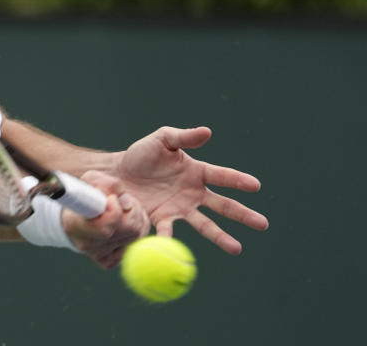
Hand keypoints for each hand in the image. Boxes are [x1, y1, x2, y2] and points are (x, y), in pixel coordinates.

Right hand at [62, 171, 149, 268]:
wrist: (70, 217)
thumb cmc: (82, 194)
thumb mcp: (90, 180)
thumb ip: (108, 184)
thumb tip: (125, 200)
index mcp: (75, 224)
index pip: (106, 226)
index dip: (115, 211)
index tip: (112, 198)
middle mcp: (87, 244)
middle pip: (129, 229)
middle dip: (132, 209)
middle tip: (123, 200)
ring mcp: (98, 255)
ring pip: (135, 236)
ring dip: (136, 218)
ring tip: (125, 208)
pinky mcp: (108, 261)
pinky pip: (134, 246)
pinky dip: (136, 232)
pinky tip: (125, 223)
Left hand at [113, 126, 268, 253]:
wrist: (117, 173)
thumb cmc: (142, 154)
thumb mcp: (162, 140)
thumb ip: (183, 137)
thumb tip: (207, 132)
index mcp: (196, 172)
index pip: (222, 176)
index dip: (238, 180)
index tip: (255, 185)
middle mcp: (193, 193)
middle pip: (223, 205)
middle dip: (243, 214)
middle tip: (263, 224)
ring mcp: (179, 208)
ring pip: (205, 224)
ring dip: (220, 237)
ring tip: (236, 249)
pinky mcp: (162, 218)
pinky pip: (169, 230)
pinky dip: (171, 238)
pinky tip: (173, 248)